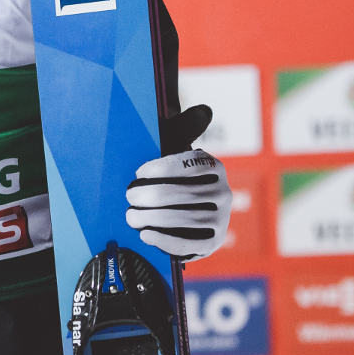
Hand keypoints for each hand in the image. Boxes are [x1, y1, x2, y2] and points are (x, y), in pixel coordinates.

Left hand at [126, 136, 231, 260]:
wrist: (185, 207)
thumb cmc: (174, 173)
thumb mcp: (178, 148)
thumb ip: (185, 128)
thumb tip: (204, 110)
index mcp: (214, 167)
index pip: (187, 166)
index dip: (158, 169)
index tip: (137, 173)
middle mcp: (224, 192)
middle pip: (182, 195)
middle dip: (149, 196)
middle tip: (129, 196)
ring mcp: (222, 219)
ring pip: (184, 219)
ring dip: (152, 218)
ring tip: (131, 216)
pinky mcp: (215, 241)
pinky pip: (190, 244)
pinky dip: (166, 241)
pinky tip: (146, 235)